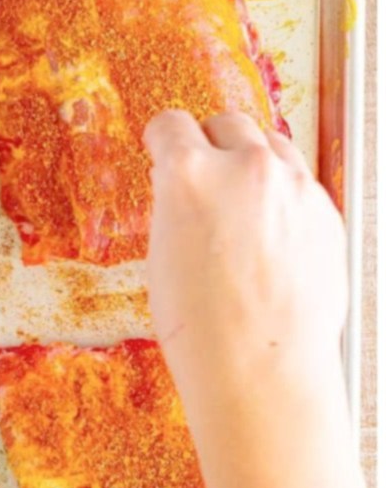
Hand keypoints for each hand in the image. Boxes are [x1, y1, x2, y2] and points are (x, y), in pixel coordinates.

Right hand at [142, 109, 348, 406]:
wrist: (262, 364)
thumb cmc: (202, 325)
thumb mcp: (161, 255)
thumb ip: (177, 206)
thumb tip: (186, 192)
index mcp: (190, 174)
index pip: (171, 124)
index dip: (163, 141)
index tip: (163, 152)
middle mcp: (246, 167)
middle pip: (229, 123)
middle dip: (211, 144)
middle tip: (203, 177)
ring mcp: (295, 187)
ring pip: (272, 145)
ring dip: (252, 163)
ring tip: (240, 205)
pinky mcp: (327, 212)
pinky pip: (301, 183)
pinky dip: (283, 197)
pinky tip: (269, 237)